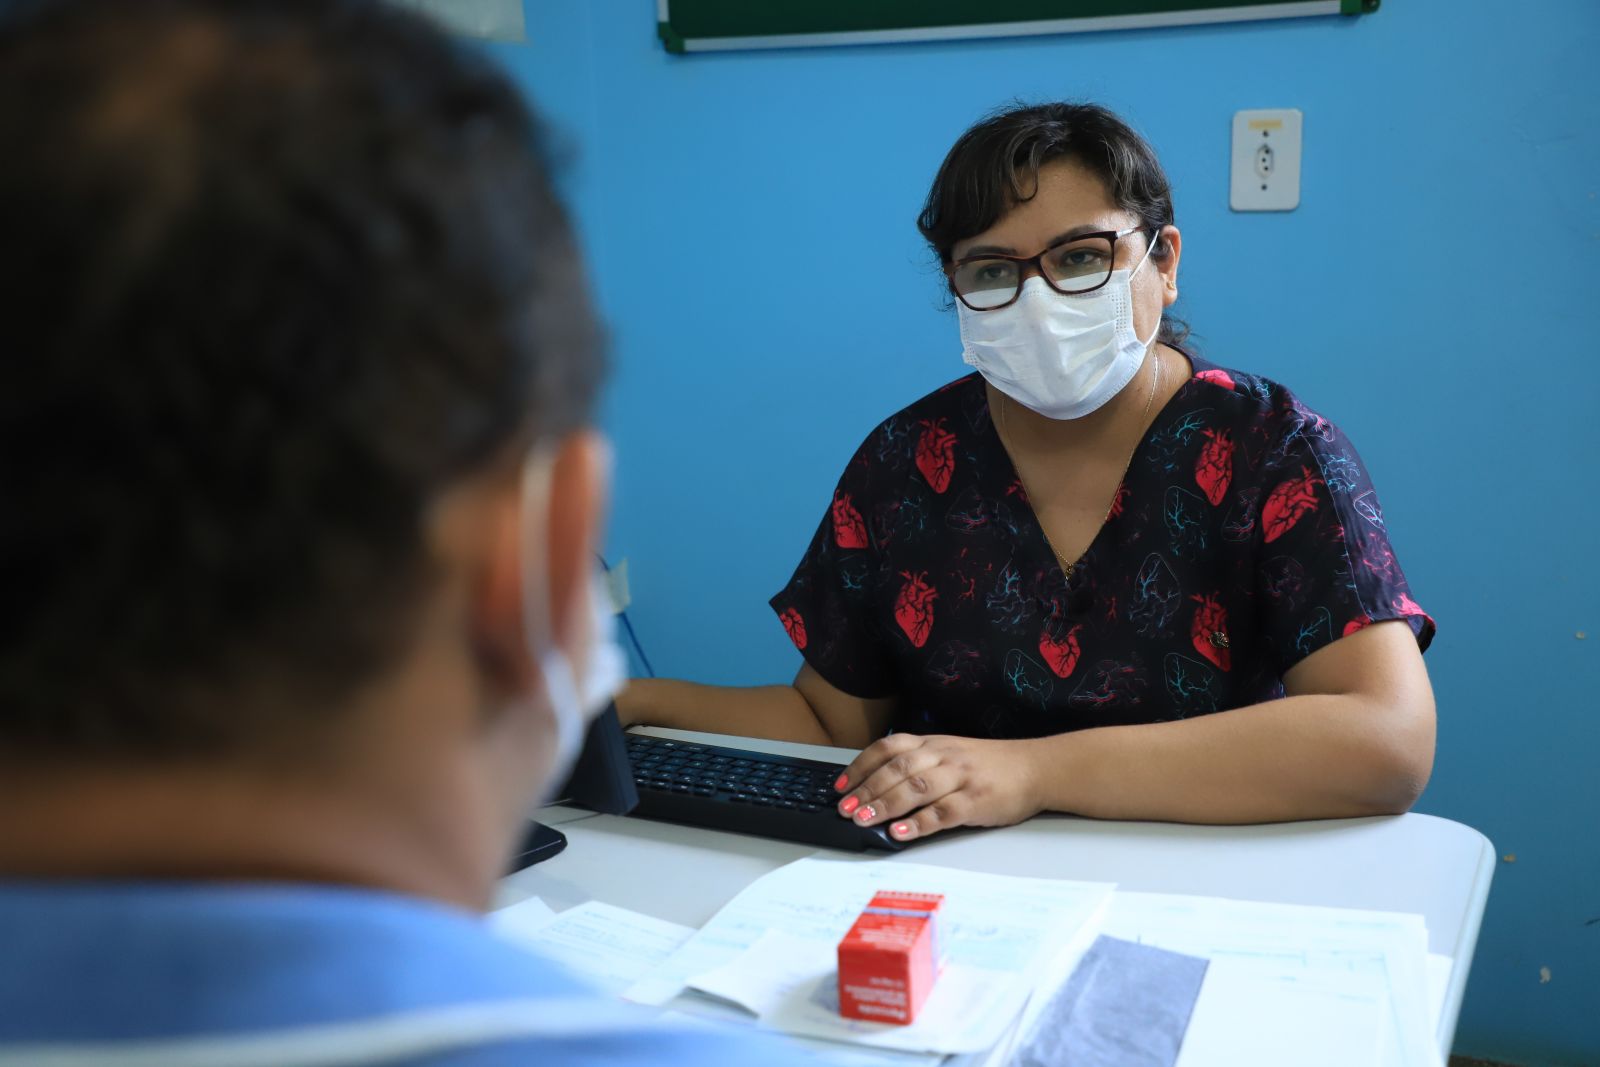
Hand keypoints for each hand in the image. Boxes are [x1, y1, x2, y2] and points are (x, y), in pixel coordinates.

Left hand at [833, 733, 1043, 842]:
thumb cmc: (989, 765)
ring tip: (863, 820)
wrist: (1036, 767)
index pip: (888, 749)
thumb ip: (920, 765)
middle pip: (897, 769)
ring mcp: (960, 777)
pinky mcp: (977, 800)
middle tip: (845, 808)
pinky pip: (943, 812)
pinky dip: (920, 823)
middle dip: (867, 788)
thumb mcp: (951, 754)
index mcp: (934, 744)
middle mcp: (943, 756)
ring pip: (916, 787)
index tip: (839, 785)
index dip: (861, 765)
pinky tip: (901, 832)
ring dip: (886, 804)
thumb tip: (878, 788)